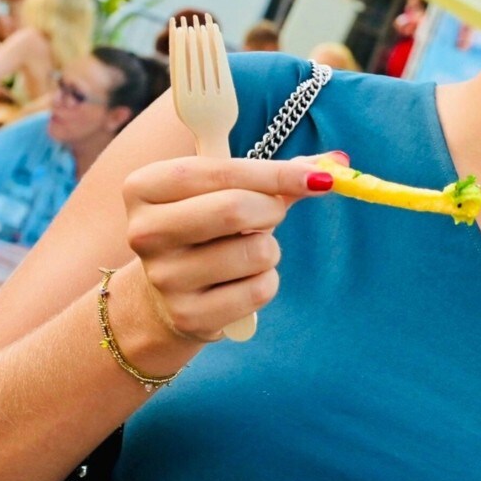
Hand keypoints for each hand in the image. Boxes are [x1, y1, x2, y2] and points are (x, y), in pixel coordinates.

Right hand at [121, 153, 329, 342]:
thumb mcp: (225, 192)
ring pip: (255, 252)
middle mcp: (144, 231)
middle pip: (234, 208)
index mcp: (144, 187)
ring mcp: (164, 277)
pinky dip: (266, 282)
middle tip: (273, 214)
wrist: (166, 297)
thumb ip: (276, 176)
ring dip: (270, 249)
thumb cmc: (206, 230)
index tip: (320, 177)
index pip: (220, 171)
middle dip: (271, 209)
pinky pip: (258, 291)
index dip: (277, 173)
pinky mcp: (188, 315)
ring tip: (246, 251)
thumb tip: (336, 164)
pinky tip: (242, 282)